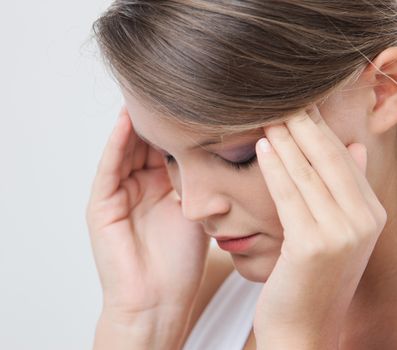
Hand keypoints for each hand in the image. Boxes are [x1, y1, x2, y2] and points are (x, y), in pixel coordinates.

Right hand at [86, 106, 209, 324]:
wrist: (158, 301)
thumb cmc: (181, 264)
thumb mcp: (196, 211)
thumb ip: (199, 180)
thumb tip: (223, 145)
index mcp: (160, 188)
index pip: (168, 146)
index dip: (180, 123)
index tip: (196, 96)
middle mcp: (137, 186)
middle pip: (145, 142)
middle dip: (156, 116)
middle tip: (167, 83)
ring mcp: (117, 194)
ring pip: (126, 149)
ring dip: (135, 122)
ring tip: (145, 92)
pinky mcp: (101, 205)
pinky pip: (109, 168)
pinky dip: (117, 144)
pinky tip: (127, 121)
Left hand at [253, 105, 386, 348]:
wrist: (302, 327)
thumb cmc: (310, 277)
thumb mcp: (335, 231)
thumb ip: (344, 188)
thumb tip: (355, 146)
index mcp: (370, 213)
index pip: (341, 158)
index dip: (318, 127)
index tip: (298, 101)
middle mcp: (364, 220)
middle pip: (328, 158)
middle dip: (303, 123)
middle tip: (280, 95)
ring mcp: (342, 233)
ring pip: (308, 172)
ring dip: (286, 139)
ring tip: (267, 112)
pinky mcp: (314, 246)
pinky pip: (290, 196)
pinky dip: (275, 168)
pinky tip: (262, 146)